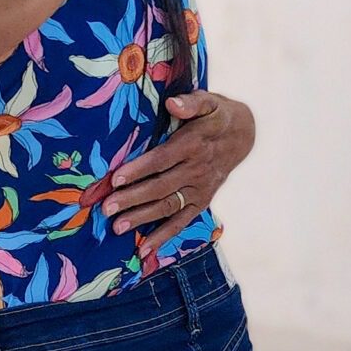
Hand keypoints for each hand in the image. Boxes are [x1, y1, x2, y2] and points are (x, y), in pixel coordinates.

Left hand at [105, 90, 254, 246]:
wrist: (243, 134)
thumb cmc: (216, 115)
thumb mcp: (209, 101)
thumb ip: (190, 102)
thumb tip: (172, 103)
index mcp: (193, 144)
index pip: (162, 160)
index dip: (139, 170)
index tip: (116, 179)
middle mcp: (196, 170)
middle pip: (160, 187)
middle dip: (132, 199)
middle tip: (107, 208)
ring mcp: (200, 189)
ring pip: (167, 206)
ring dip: (142, 219)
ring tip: (117, 228)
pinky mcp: (202, 201)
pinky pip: (181, 222)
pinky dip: (163, 236)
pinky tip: (144, 249)